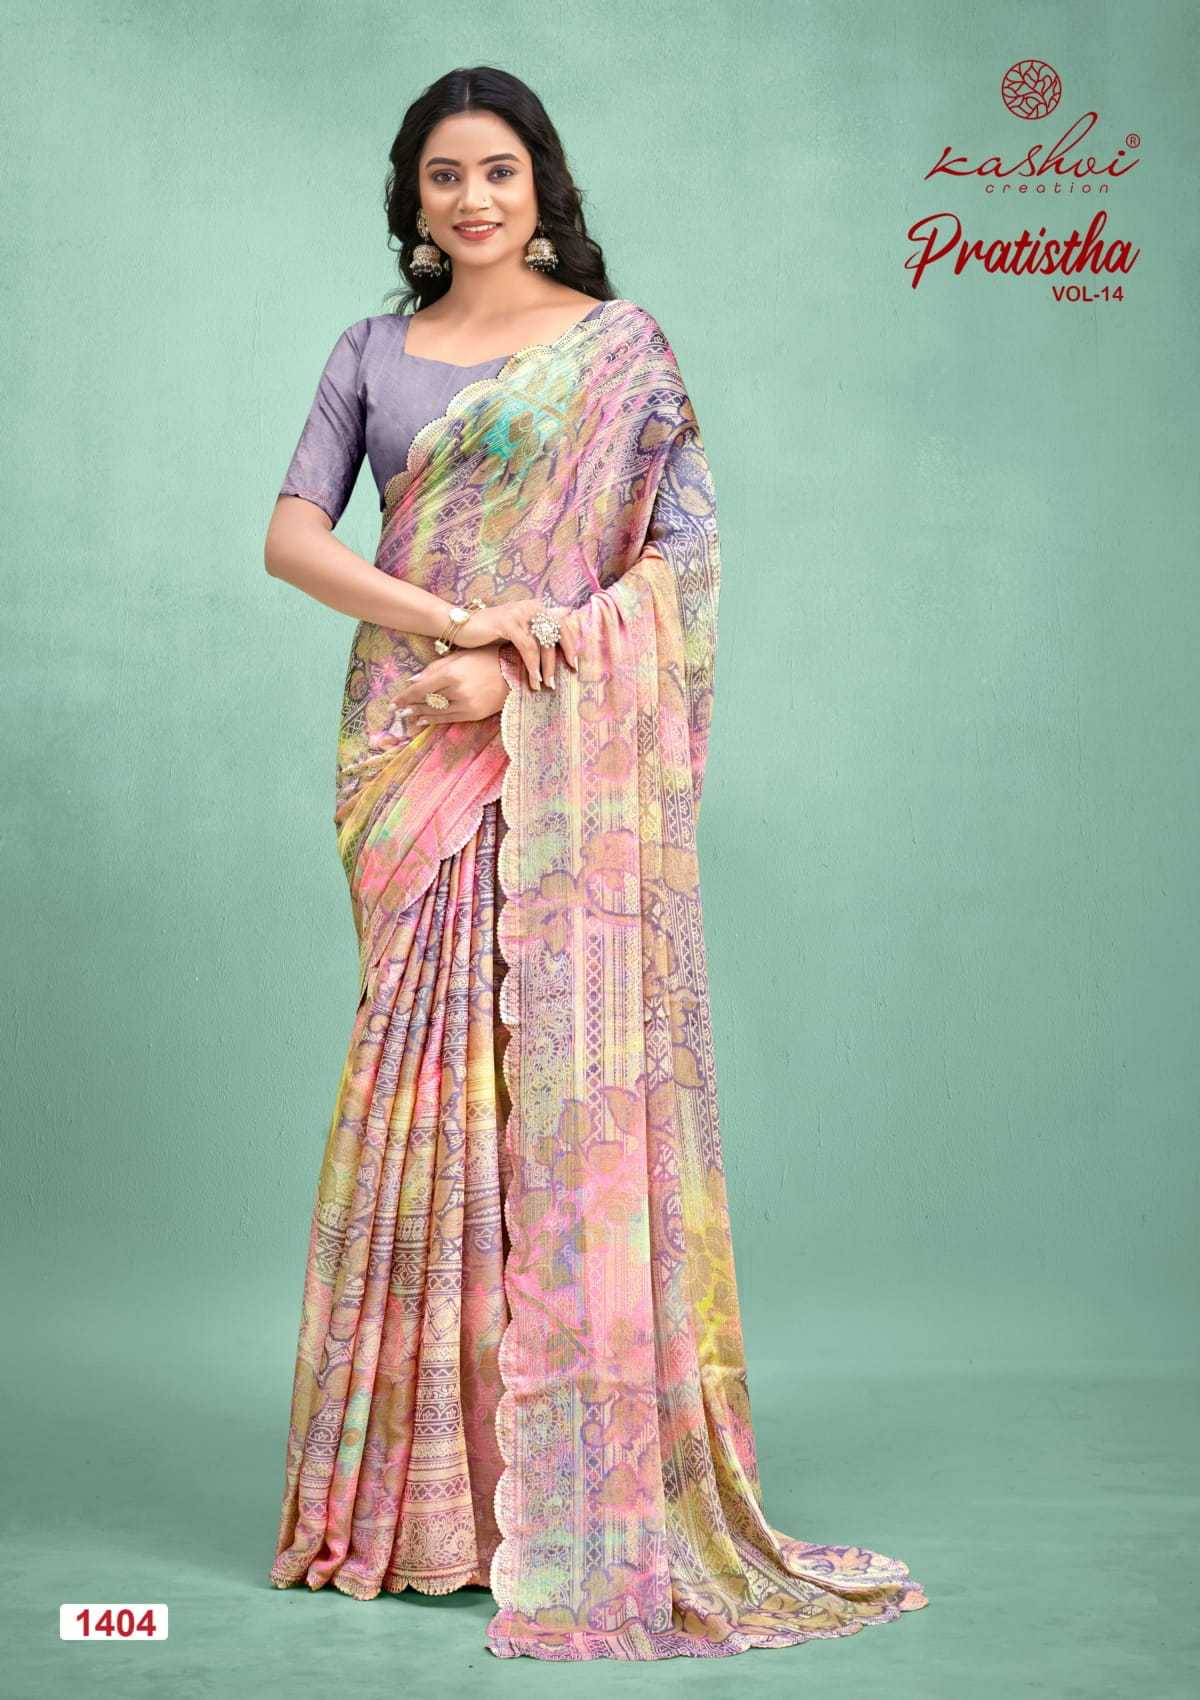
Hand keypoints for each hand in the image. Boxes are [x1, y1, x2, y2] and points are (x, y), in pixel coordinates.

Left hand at [395, 644, 509, 727]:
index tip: (393, 702)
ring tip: (409, 715)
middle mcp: (457, 691)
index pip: (420, 689)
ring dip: (420, 714)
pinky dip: (435, 719)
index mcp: (451, 673)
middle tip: (397, 710)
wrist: (514, 672)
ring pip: (436, 712)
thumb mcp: (459, 656)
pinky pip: (449, 718)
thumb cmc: (486, 658)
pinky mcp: (474, 714)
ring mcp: (466, 705)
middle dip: (410, 706)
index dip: (405, 697)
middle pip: (426, 701)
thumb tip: (413, 681)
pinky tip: (424, 719)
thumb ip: (435, 668)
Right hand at [450, 597, 578, 688]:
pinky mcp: (508, 622)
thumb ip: (534, 634)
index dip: (570, 644)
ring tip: (544, 685)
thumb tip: (556, 642)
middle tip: (559, 680)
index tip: (574, 665)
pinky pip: (527, 647)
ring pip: (542, 643)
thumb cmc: (488, 632)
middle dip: (560, 658)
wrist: (460, 625)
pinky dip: (532, 664)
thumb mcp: (515, 631)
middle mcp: (530, 606)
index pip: (562, 624)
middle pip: (557, 633)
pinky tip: (532, 679)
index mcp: (535, 607)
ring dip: (546, 667)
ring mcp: (519, 613)